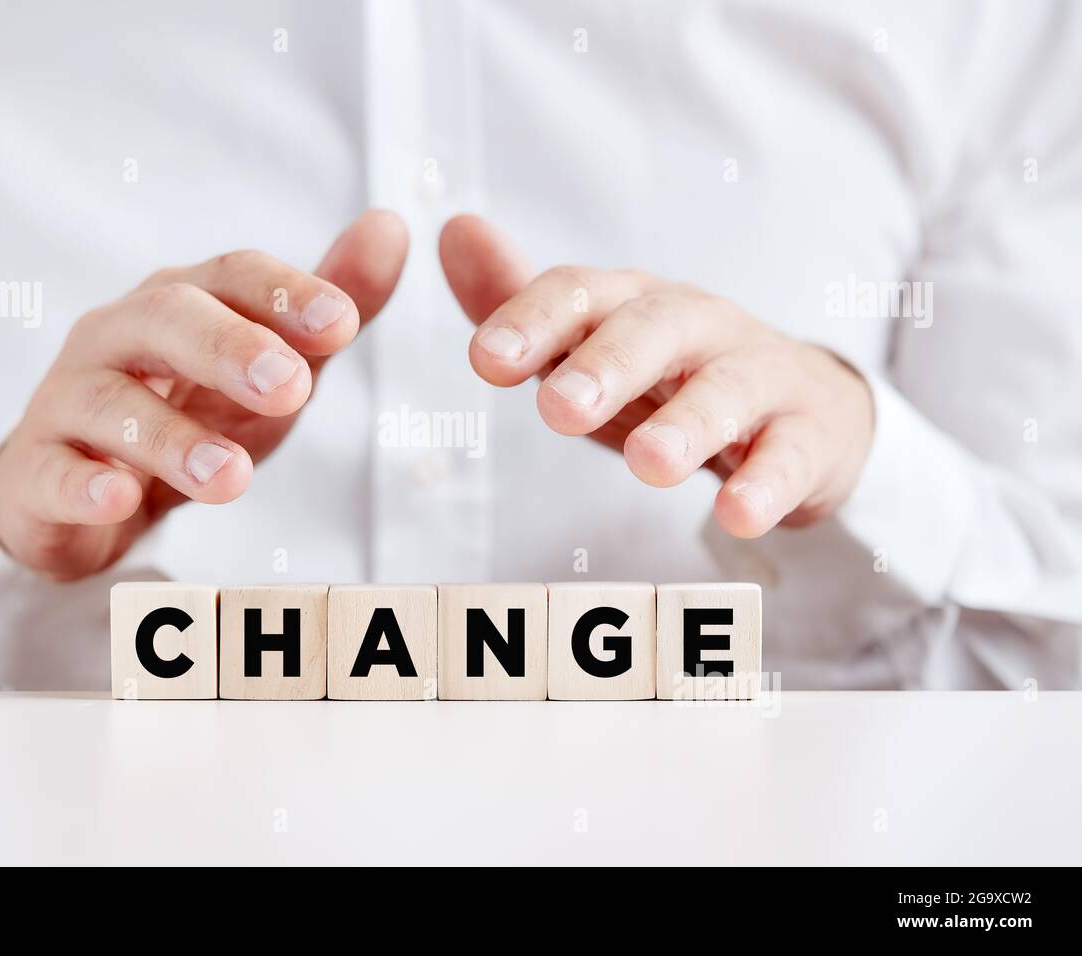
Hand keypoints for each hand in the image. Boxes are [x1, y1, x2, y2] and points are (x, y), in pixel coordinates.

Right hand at [0, 210, 408, 578]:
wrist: (81, 485)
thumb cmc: (187, 407)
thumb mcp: (271, 362)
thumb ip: (327, 307)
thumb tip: (392, 225)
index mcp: (182, 302)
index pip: (231, 276)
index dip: (283, 294)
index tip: (343, 324)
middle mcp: (118, 336)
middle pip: (166, 322)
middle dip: (229, 349)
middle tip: (290, 389)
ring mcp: (69, 401)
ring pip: (111, 404)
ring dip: (172, 439)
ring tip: (231, 478)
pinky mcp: (36, 471)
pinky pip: (51, 473)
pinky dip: (83, 485)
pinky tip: (119, 498)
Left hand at [440, 215, 873, 537]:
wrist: (805, 407)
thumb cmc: (673, 378)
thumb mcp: (594, 344)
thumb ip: (522, 305)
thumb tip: (453, 229)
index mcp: (632, 303)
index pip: (580, 292)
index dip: (532, 320)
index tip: (486, 361)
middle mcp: (697, 326)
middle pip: (654, 329)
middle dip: (607, 364)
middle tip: (559, 410)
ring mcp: (759, 375)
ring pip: (726, 390)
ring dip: (688, 425)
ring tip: (651, 465)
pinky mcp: (808, 433)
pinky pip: (791, 454)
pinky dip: (767, 482)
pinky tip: (737, 514)